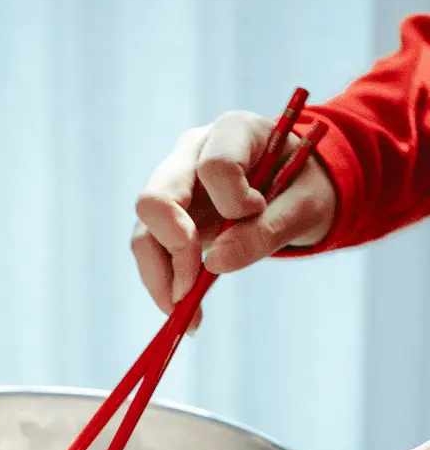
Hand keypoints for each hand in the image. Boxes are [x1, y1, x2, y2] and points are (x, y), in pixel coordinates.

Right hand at [131, 111, 336, 325]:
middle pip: (155, 197)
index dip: (235, 200)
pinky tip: (186, 313)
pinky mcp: (168, 217)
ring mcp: (174, 186)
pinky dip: (164, 286)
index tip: (259, 212)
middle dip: (174, 248)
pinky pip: (150, 251)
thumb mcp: (306, 205)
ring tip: (186, 317)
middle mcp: (191, 154)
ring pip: (143, 231)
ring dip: (160, 278)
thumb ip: (266, 230)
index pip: (214, 165)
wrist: (299, 189)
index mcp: (233, 132)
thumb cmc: (306, 186)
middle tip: (194, 289)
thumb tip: (214, 264)